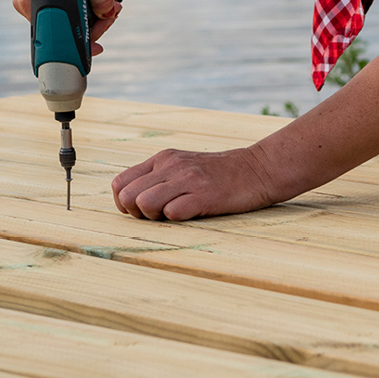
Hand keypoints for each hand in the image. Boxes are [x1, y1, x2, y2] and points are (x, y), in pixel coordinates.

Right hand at [11, 0, 120, 52]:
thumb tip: (107, 14)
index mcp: (30, 0)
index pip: (54, 36)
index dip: (77, 44)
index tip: (96, 48)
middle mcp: (29, 4)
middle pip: (61, 31)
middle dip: (92, 28)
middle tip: (113, 14)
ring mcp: (37, 0)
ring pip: (66, 23)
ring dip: (91, 20)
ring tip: (112, 7)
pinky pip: (65, 13)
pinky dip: (83, 13)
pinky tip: (100, 7)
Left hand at [111, 146, 283, 220]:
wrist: (258, 168)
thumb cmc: (219, 174)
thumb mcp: (184, 166)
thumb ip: (159, 178)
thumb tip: (131, 201)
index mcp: (163, 159)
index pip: (120, 183)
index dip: (124, 203)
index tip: (142, 210)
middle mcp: (171, 166)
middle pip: (127, 196)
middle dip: (136, 213)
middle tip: (157, 215)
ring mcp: (188, 179)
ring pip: (144, 203)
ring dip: (154, 217)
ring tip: (174, 214)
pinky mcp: (204, 195)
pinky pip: (172, 212)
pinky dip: (176, 218)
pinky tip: (192, 213)